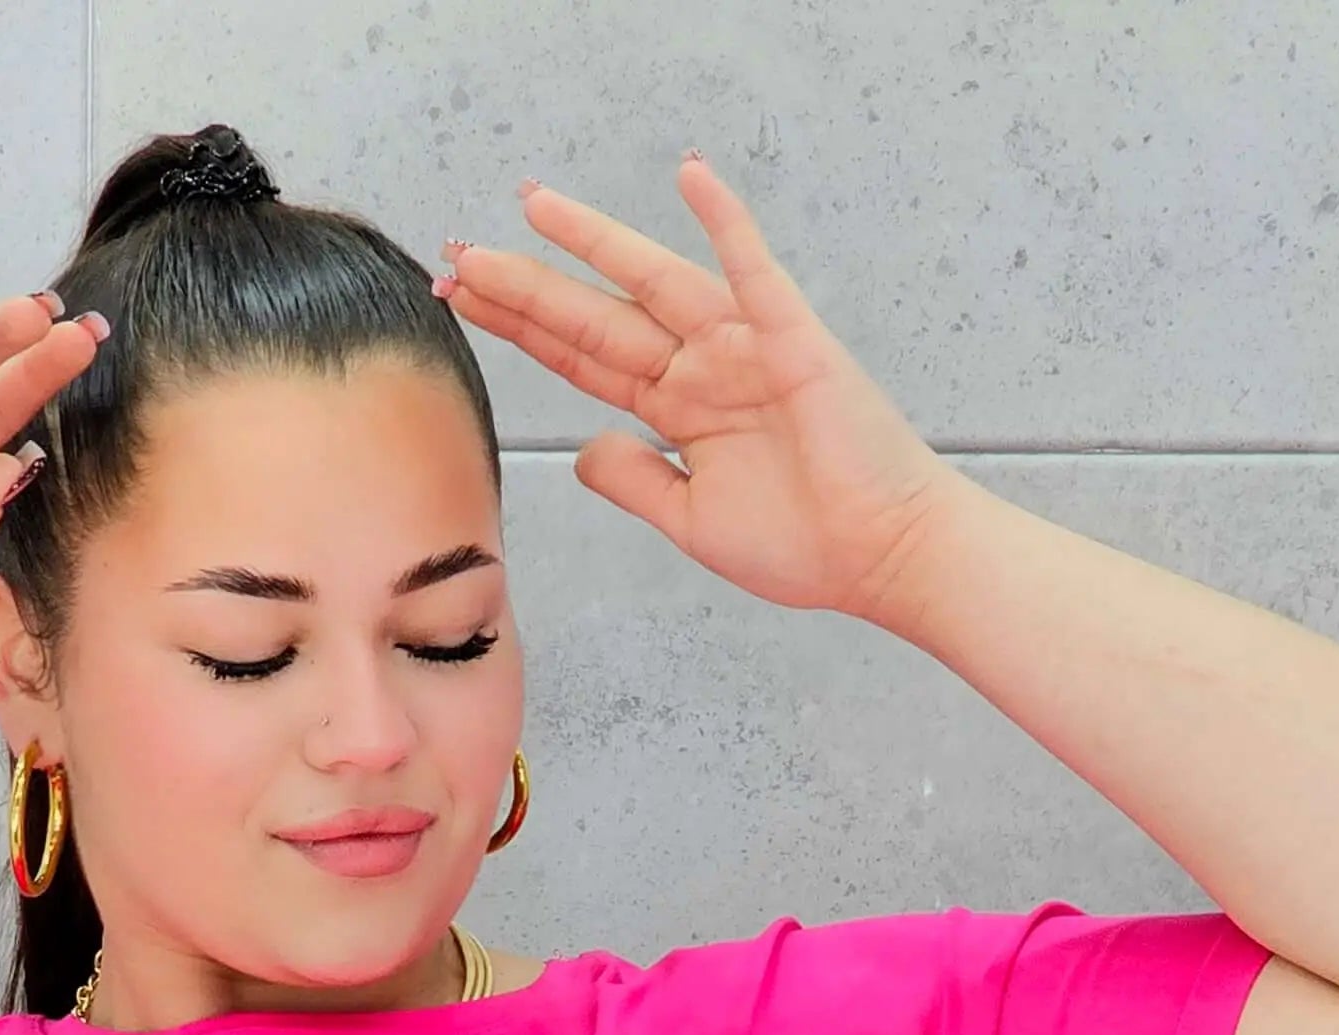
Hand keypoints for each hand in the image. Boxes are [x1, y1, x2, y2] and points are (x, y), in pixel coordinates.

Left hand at [437, 153, 965, 628]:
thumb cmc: (803, 543)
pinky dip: (723, 220)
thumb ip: (634, 481)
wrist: (878, 555)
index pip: (580, 359)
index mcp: (675, 410)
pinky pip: (752, 267)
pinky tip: (689, 176)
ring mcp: (741, 347)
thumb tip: (583, 452)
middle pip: (595, 317)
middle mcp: (699, 367)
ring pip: (650, 283)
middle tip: (459, 255)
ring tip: (533, 206)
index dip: (521, 330)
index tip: (465, 301)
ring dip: (593, 243)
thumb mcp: (690, 521)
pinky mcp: (790, 339)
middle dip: (526, 287)